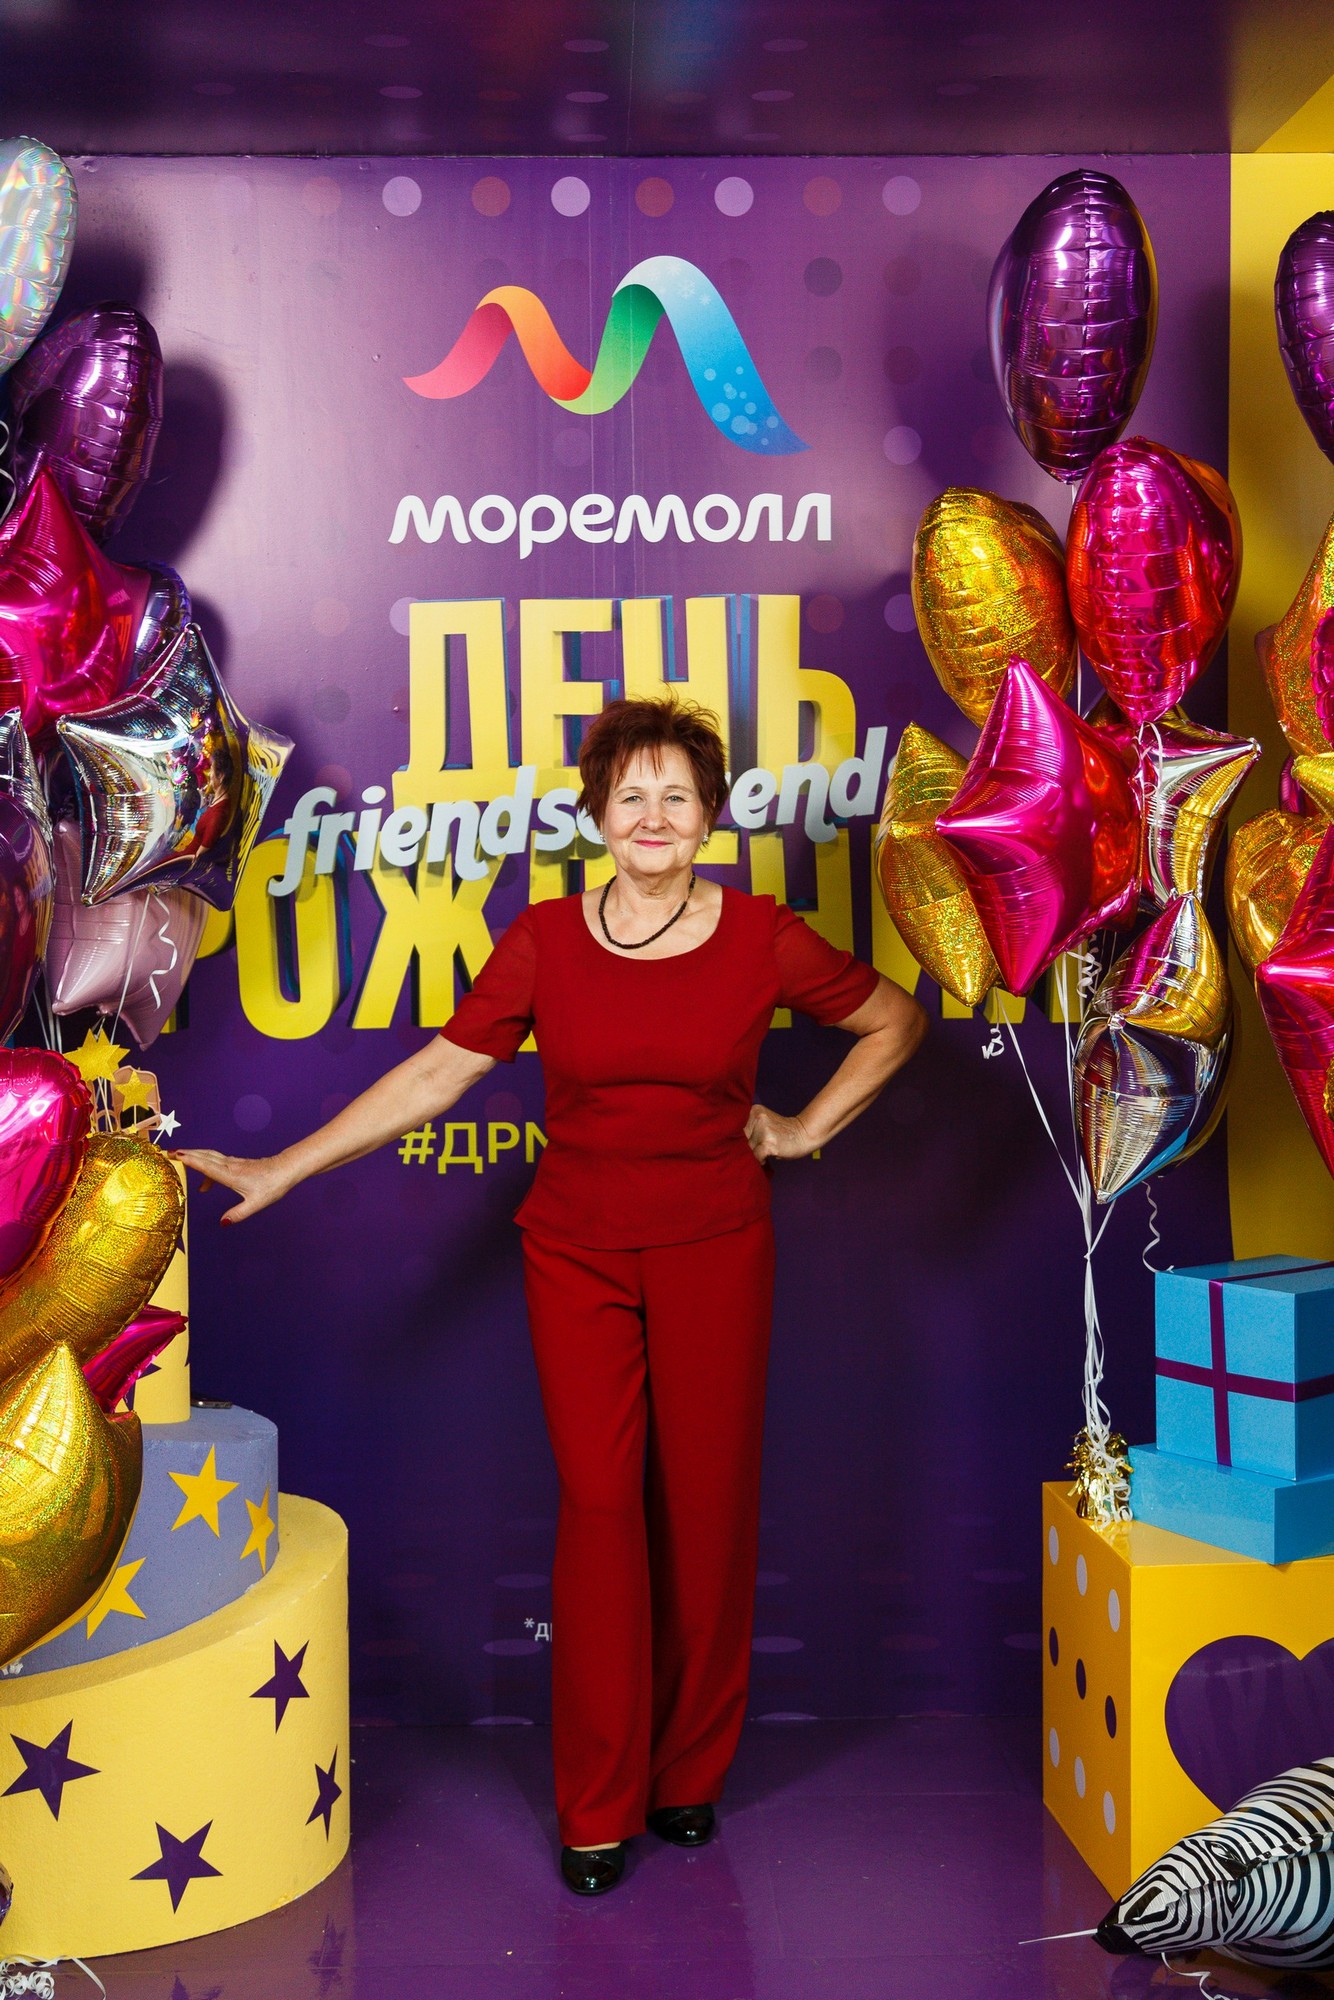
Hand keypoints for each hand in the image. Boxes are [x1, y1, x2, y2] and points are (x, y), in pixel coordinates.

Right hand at [169, 1149, 294, 1223]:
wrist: (287, 1169)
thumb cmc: (273, 1185)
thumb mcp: (255, 1204)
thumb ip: (238, 1214)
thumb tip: (222, 1223)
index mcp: (230, 1175)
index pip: (206, 1166)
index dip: (190, 1160)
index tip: (175, 1155)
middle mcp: (230, 1166)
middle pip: (204, 1156)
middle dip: (186, 1154)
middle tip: (168, 1152)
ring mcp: (234, 1163)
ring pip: (210, 1156)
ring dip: (194, 1156)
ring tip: (179, 1158)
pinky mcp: (237, 1164)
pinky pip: (216, 1161)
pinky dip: (205, 1164)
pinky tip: (205, 1183)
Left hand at [745, 1103, 816, 1164]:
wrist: (805, 1134)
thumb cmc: (784, 1132)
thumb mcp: (765, 1124)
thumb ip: (752, 1129)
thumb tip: (736, 1145)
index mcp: (755, 1111)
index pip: (739, 1128)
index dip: (743, 1138)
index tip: (751, 1142)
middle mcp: (758, 1118)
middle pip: (742, 1138)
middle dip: (750, 1146)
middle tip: (761, 1148)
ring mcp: (763, 1130)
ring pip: (749, 1148)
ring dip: (756, 1153)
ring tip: (766, 1151)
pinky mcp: (768, 1143)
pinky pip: (757, 1156)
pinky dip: (760, 1160)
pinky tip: (766, 1158)